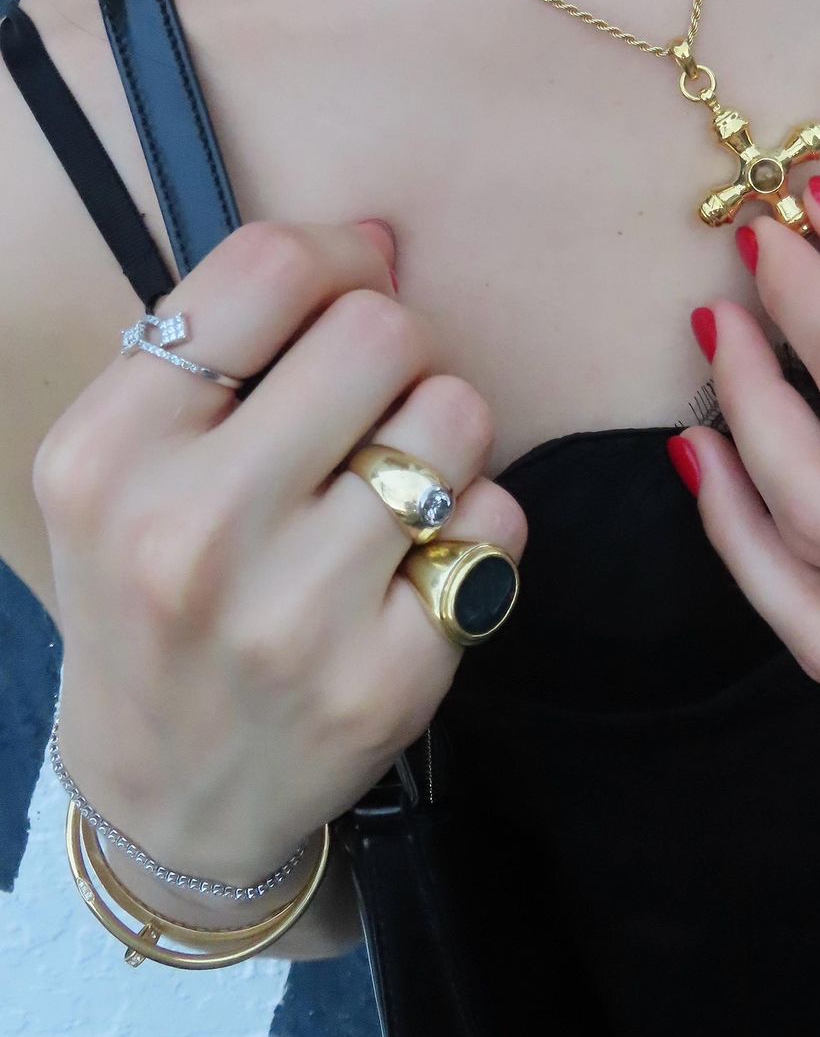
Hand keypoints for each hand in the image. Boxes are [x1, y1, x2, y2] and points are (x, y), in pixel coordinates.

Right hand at [36, 217, 525, 889]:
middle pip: (379, 332)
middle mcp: (191, 533)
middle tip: (370, 397)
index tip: (347, 283)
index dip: (334, 255)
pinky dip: (471, 525)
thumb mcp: (119, 467)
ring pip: (454, 417)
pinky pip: (495, 521)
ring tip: (390, 480)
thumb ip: (220, 346)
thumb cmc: (152, 595)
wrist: (168, 795)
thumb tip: (373, 241)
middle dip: (394, 344)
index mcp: (108, 457)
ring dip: (438, 432)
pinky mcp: (387, 678)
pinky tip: (413, 561)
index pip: (265, 270)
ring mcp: (295, 616)